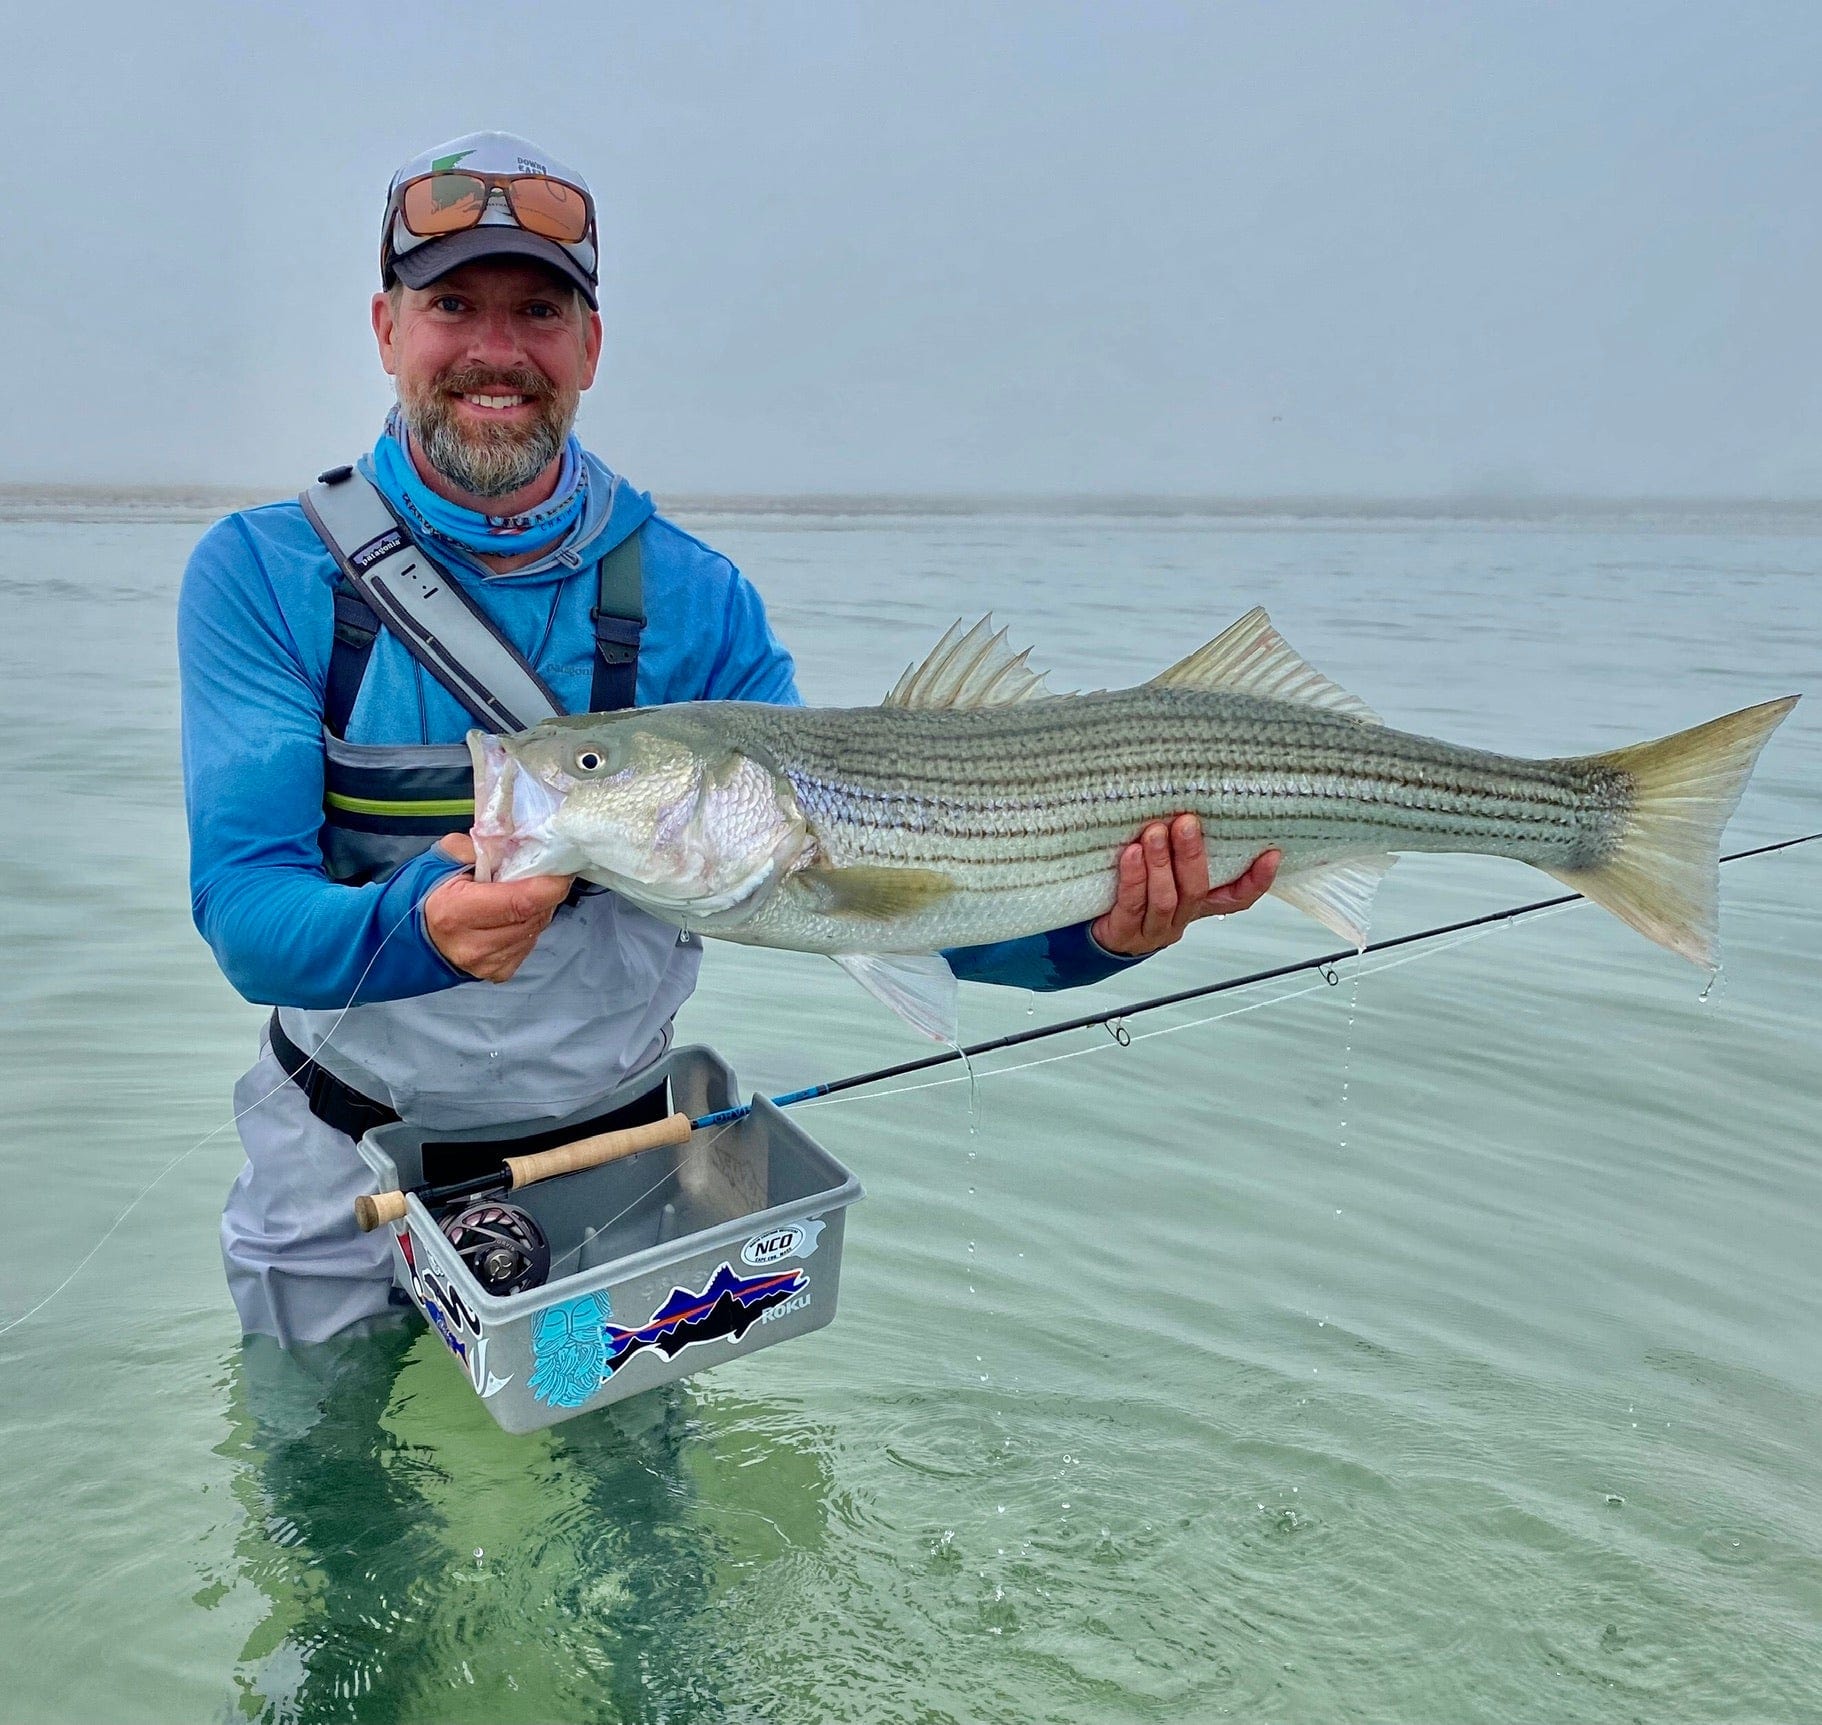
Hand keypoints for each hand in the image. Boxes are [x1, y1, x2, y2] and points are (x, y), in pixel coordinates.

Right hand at [423, 833, 575, 981]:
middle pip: (533, 917)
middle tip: (539, 876)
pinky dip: (528, 927)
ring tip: (519, 895)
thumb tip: (518, 842)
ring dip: (537, 910)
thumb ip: (481, 846)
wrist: (412, 934)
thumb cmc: (428, 890)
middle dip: (544, 894)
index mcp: (457, 912)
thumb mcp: (445, 857)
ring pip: (535, 931)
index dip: (549, 886)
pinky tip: (511, 917)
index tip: (561, 870)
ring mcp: (487, 964)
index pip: (520, 902)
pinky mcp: (497, 973)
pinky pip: (528, 945)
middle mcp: (474, 945)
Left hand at [1092, 816, 1280, 957]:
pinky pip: (1132, 903)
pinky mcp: (1124, 932)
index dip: (1257, 880)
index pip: (1237, 898)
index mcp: (1197, 904)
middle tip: (1186, 822)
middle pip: (1196, 890)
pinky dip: (1134, 877)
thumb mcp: (1163, 870)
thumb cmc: (1134, 891)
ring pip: (1165, 897)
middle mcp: (1180, 918)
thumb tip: (1189, 805)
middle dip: (1192, 855)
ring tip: (1155, 832)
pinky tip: (1131, 853)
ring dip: (1161, 862)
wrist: (1095, 932)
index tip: (1271, 854)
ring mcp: (1153, 929)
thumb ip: (1179, 850)